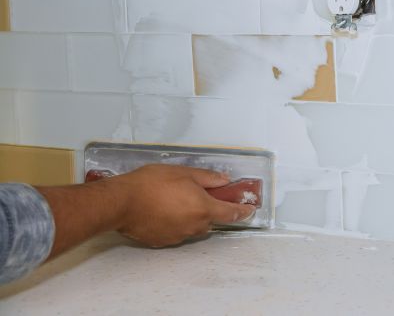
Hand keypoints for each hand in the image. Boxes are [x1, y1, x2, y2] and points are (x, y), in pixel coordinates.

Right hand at [109, 165, 255, 246]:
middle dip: (209, 209)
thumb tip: (224, 181)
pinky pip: (177, 233)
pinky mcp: (163, 242)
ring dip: (192, 217)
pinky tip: (164, 212)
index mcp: (204, 209)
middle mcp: (194, 226)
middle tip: (198, 194)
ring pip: (194, 227)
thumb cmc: (153, 183)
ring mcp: (178, 236)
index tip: (250, 210)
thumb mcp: (184, 172)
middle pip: (211, 220)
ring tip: (176, 201)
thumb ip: (208, 178)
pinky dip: (176, 223)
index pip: (231, 214)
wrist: (122, 203)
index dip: (243, 211)